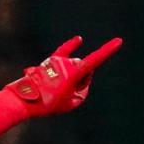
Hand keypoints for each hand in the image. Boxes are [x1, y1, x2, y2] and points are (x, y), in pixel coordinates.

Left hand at [4, 35, 122, 116]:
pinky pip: (62, 51)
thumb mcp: (71, 103)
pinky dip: (70, 45)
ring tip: (55, 89)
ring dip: (70, 77)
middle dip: (80, 80)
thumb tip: (80, 80)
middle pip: (83, 69)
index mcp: (74, 72)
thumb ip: (82, 91)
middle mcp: (66, 62)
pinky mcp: (49, 61)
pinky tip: (79, 39)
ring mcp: (57, 61)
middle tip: (65, 93)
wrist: (24, 100)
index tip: (119, 41)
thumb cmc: (48, 104)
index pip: (95, 60)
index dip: (107, 51)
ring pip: (73, 67)